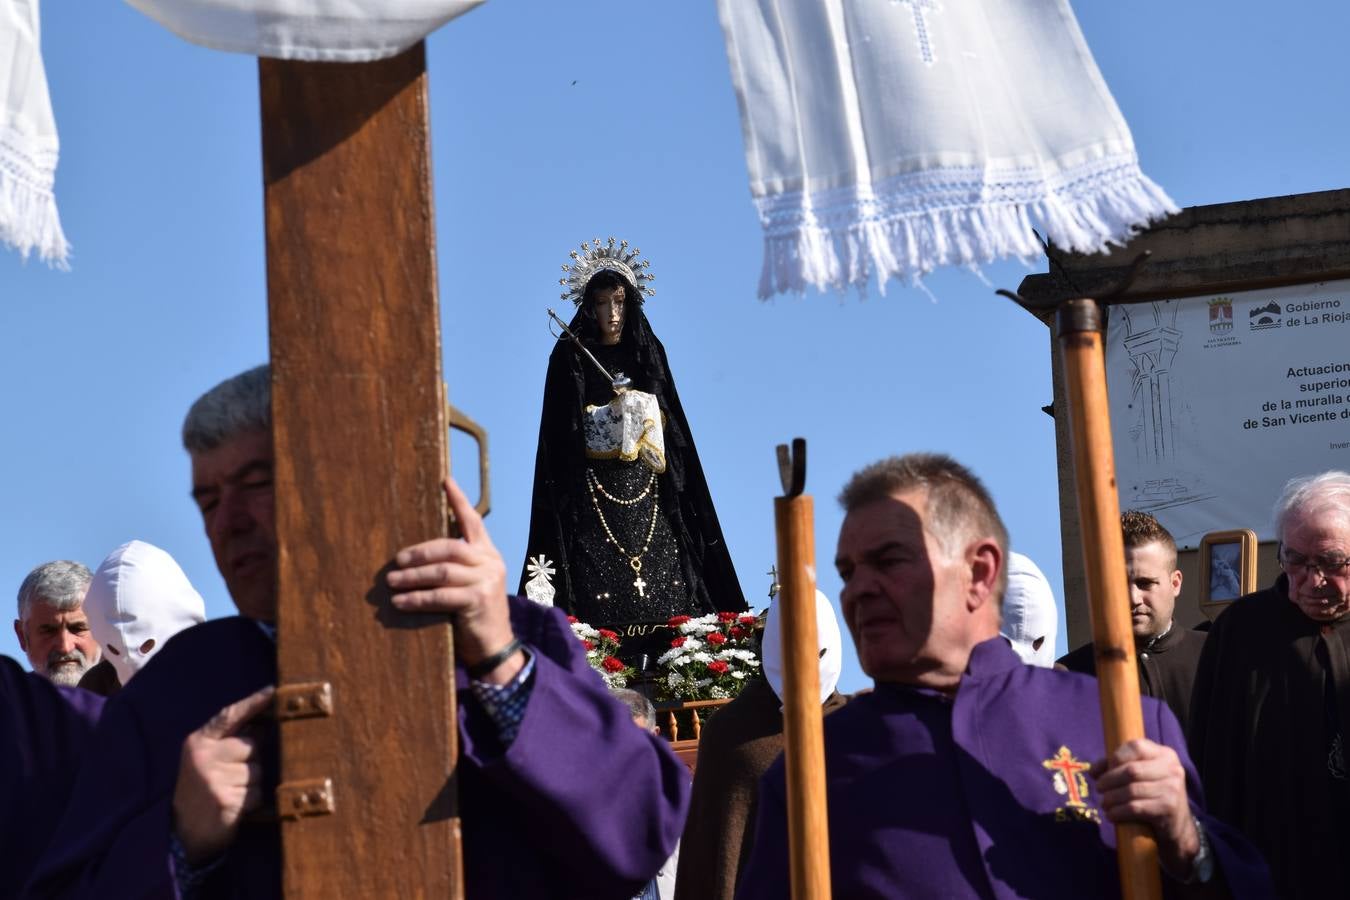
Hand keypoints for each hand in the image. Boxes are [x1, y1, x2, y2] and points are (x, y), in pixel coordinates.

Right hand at [172, 685, 273, 864]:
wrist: (181, 835)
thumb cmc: (199, 793)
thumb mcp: (205, 761)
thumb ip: (229, 742)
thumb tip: (263, 727)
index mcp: (198, 743)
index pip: (229, 716)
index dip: (252, 703)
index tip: (272, 691)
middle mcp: (204, 756)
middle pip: (252, 746)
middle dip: (250, 762)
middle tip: (230, 779)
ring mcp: (214, 778)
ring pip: (258, 770)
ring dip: (251, 784)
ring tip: (230, 794)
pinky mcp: (226, 798)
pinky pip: (257, 793)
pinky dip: (251, 801)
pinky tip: (233, 808)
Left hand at [387, 478, 520, 682]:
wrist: (496, 647)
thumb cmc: (476, 615)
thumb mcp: (471, 584)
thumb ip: (457, 566)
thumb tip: (419, 554)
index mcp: (488, 554)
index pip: (473, 521)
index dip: (458, 501)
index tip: (445, 480)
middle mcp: (490, 562)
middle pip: (450, 547)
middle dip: (420, 552)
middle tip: (397, 560)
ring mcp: (486, 581)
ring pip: (442, 571)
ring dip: (412, 577)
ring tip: (392, 582)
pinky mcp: (478, 601)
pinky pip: (441, 596)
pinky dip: (417, 599)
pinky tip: (400, 602)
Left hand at [1091, 738, 1199, 880]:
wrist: (1177, 826)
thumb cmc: (1153, 795)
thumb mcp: (1140, 776)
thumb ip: (1116, 766)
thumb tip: (1093, 771)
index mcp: (1165, 754)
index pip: (1136, 746)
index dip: (1115, 757)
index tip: (1102, 771)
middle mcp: (1172, 769)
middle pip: (1131, 770)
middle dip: (1109, 780)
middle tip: (1099, 788)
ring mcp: (1173, 788)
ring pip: (1131, 790)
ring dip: (1111, 798)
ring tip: (1104, 803)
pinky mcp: (1169, 808)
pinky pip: (1135, 807)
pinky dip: (1118, 811)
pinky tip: (1112, 815)